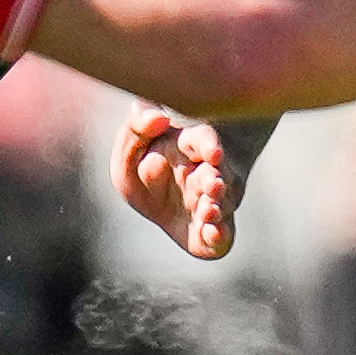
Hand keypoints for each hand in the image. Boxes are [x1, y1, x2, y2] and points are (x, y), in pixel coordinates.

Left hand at [118, 105, 239, 261]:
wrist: (157, 194)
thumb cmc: (146, 159)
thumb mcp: (133, 141)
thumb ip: (138, 125)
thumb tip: (158, 117)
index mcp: (191, 146)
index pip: (204, 140)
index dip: (209, 145)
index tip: (212, 152)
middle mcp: (209, 174)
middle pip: (217, 175)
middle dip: (215, 181)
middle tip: (212, 184)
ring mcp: (214, 203)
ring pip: (223, 205)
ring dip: (216, 208)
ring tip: (208, 209)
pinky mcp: (210, 233)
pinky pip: (222, 237)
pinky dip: (220, 237)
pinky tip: (213, 233)